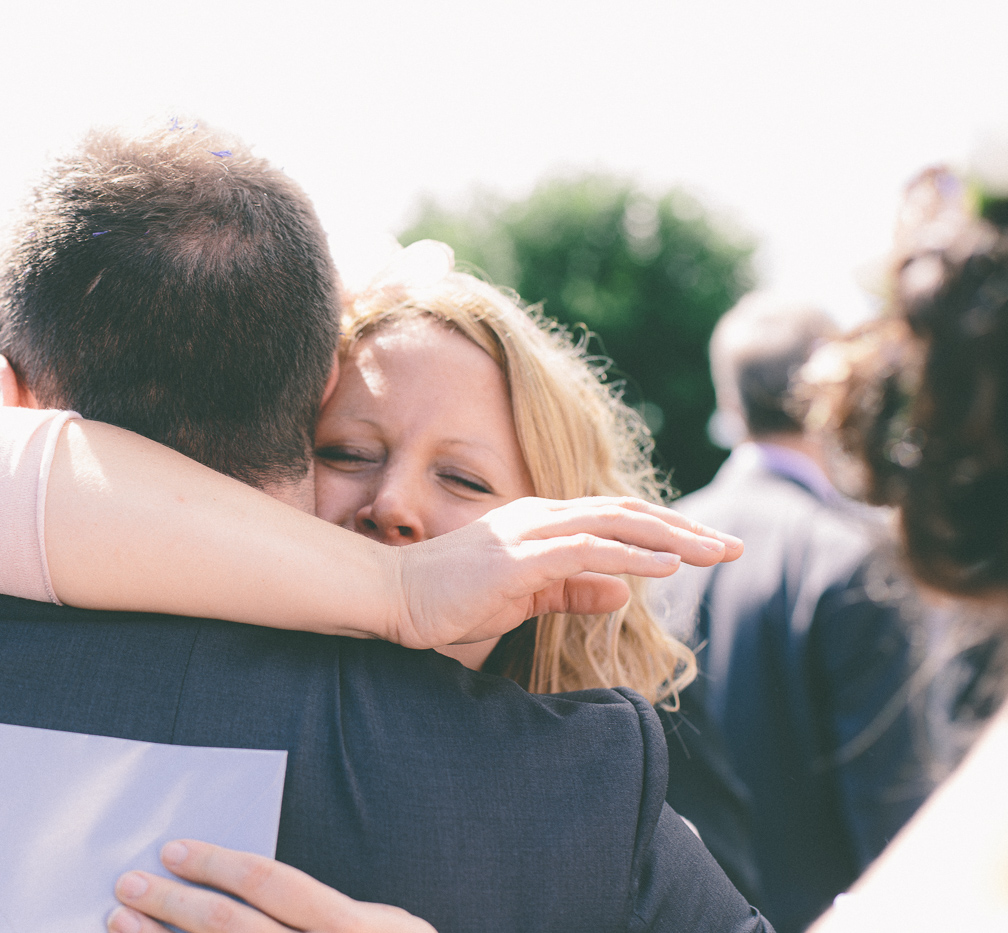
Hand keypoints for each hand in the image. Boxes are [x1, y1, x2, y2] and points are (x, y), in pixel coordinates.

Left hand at [109, 840, 435, 932]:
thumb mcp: (385, 925)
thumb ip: (321, 906)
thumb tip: (240, 874)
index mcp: (350, 928)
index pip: (271, 884)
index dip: (217, 863)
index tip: (172, 849)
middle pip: (230, 927)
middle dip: (172, 901)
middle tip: (129, 881)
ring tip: (119, 918)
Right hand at [390, 496, 742, 648]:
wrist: (393, 596)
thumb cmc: (451, 598)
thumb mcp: (524, 597)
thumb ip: (572, 590)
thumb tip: (623, 593)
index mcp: (544, 523)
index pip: (619, 518)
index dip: (668, 531)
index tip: (712, 548)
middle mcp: (542, 517)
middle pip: (630, 513)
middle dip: (687, 529)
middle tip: (735, 548)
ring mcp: (531, 534)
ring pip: (617, 525)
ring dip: (672, 540)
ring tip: (716, 554)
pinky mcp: (520, 559)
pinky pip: (587, 551)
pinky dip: (631, 556)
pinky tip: (667, 568)